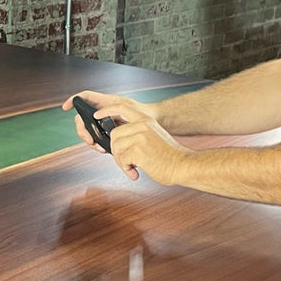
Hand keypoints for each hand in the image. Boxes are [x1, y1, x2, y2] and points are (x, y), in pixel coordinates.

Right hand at [62, 91, 160, 151]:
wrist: (155, 126)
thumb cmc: (145, 114)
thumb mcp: (129, 109)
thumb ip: (113, 109)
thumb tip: (97, 115)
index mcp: (107, 102)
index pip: (86, 97)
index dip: (74, 100)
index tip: (65, 107)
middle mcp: (103, 112)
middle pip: (83, 119)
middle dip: (83, 130)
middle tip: (90, 140)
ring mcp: (105, 123)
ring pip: (89, 131)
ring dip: (91, 140)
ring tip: (99, 148)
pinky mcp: (110, 133)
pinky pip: (98, 139)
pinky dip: (99, 145)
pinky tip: (105, 150)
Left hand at [63, 91, 186, 182]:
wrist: (183, 165)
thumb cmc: (169, 156)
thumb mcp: (154, 137)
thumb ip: (138, 135)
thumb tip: (118, 142)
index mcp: (146, 121)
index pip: (122, 108)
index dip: (107, 111)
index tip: (97, 115)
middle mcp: (142, 126)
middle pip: (114, 135)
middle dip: (116, 151)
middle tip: (126, 161)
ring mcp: (140, 137)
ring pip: (116, 148)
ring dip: (121, 161)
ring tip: (133, 167)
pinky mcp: (138, 150)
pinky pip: (121, 159)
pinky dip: (126, 168)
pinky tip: (136, 172)